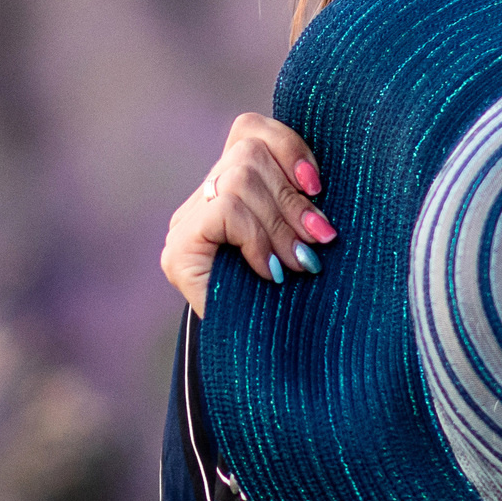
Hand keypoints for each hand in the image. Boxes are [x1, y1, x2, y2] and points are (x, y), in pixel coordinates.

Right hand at [160, 113, 335, 316]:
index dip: (287, 146)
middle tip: (319, 239)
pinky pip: (226, 211)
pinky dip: (256, 238)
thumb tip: (322, 181)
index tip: (318, 185)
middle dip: (292, 197)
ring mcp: (185, 225)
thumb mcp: (304, 240)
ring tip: (301, 261)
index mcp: (232, 187)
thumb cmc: (294, 303)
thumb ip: (302, 204)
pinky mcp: (179, 251)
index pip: (250, 130)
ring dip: (280, 221)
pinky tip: (270, 271)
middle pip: (248, 153)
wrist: (262, 370)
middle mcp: (203, 200)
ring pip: (239, 178)